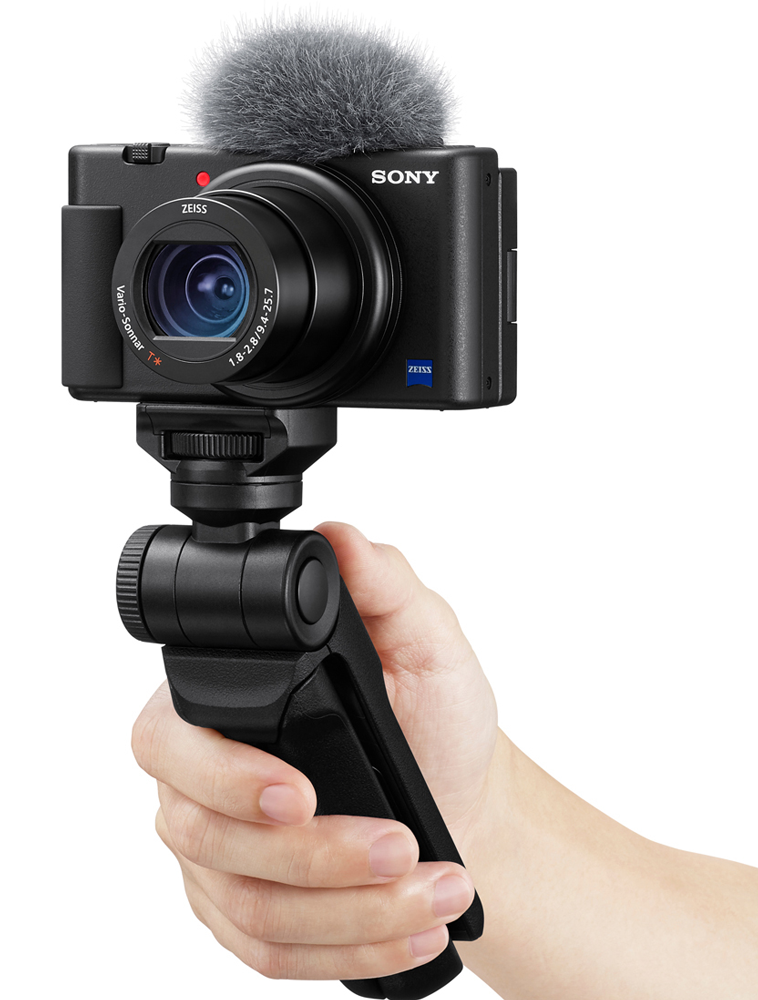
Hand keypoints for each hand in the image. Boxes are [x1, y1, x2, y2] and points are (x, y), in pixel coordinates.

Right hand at [131, 522, 499, 980]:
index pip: (170, 738)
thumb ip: (385, 587)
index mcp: (228, 698)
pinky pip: (264, 951)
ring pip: (243, 904)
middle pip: (200, 834)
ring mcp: (219, 851)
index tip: (301, 794)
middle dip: (306, 857)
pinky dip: (341, 950)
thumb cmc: (438, 721)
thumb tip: (338, 535)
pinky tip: (407, 934)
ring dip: (345, 910)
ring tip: (431, 894)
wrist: (463, 801)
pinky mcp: (245, 910)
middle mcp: (204, 775)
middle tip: (395, 847)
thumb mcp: (428, 644)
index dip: (225, 775)